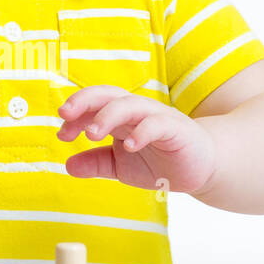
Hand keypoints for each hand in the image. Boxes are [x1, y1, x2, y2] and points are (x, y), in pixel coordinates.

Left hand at [57, 86, 218, 194]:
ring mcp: (157, 116)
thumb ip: (96, 163)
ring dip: (108, 116)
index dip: (75, 115)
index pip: (93, 105)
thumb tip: (67, 166)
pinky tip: (129, 146)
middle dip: (84, 101)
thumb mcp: (121, 166)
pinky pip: (157, 124)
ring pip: (130, 104)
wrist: (201, 169)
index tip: (61, 134)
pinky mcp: (176, 128)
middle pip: (108, 94)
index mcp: (121, 117)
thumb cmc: (160, 162)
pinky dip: (142, 132)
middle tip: (65, 115)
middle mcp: (137, 111)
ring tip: (92, 133)